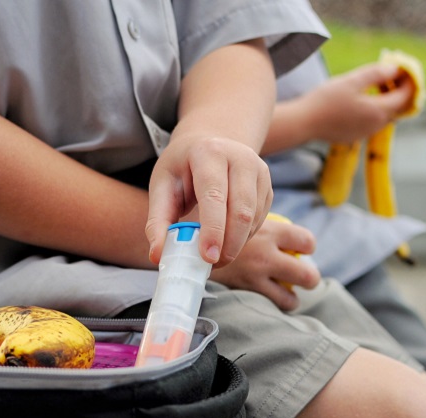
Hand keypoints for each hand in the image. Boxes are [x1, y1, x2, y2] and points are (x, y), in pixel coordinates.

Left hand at [147, 135, 272, 268]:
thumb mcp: (162, 186)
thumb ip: (157, 221)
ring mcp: (259, 171)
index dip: (213, 229)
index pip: (214, 196)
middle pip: (241, 210)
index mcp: (209, 153)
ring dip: (236, 244)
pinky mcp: (268, 186)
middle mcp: (240, 158)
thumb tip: (157, 255)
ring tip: (215, 255)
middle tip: (212, 264)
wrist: (207, 144)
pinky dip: (243, 237)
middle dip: (228, 244)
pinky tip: (226, 240)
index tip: (207, 256)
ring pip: (253, 218)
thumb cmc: (181, 168)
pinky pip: (259, 220)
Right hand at [209, 217, 319, 310]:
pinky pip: (269, 304)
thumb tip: (272, 227)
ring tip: (285, 293)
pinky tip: (265, 299)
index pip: (306, 241)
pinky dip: (272, 304)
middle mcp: (267, 255)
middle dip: (308, 277)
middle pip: (307, 274)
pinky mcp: (244, 291)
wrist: (185, 241)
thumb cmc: (211, 223)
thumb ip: (256, 222)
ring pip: (291, 298)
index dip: (306, 247)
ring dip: (291, 297)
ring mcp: (257, 276)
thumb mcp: (237, 215)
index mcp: (270, 231)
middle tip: (301, 277)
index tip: (300, 250)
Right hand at [301, 62, 414, 142]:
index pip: (405, 95)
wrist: (302, 123)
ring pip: (385, 114)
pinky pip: (372, 121)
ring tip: (373, 84)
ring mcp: (365, 132)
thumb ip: (376, 74)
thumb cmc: (325, 100)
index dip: (409, 81)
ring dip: (384, 100)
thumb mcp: (351, 81)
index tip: (404, 68)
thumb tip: (395, 69)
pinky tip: (360, 99)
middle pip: (397, 107)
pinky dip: (373, 109)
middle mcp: (376, 125)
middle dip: (398, 90)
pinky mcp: (354, 135)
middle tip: (389, 74)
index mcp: (379, 110)